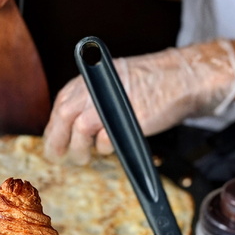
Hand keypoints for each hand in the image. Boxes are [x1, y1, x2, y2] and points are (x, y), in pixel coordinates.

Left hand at [43, 40, 234, 164]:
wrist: (181, 78)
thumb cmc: (149, 84)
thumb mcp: (113, 82)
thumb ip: (91, 98)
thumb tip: (70, 126)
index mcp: (91, 76)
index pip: (61, 103)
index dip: (53, 128)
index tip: (53, 144)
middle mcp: (97, 85)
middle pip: (64, 116)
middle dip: (57, 141)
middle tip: (58, 157)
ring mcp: (111, 101)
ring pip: (80, 130)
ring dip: (79, 149)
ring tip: (85, 157)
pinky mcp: (126, 118)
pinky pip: (105, 139)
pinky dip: (104, 147)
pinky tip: (110, 147)